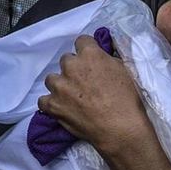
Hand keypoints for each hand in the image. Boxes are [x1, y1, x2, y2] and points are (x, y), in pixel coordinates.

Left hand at [38, 35, 153, 151]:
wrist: (120, 128)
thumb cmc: (127, 99)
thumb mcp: (124, 70)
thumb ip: (109, 58)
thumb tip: (104, 54)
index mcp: (89, 54)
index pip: (82, 41)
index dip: (87, 50)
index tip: (91, 60)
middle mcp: (71, 66)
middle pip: (66, 60)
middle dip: (74, 69)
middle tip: (84, 82)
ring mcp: (59, 86)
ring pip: (52, 79)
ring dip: (60, 84)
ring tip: (71, 96)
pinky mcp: (52, 105)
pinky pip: (43, 100)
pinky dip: (51, 103)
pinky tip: (61, 107)